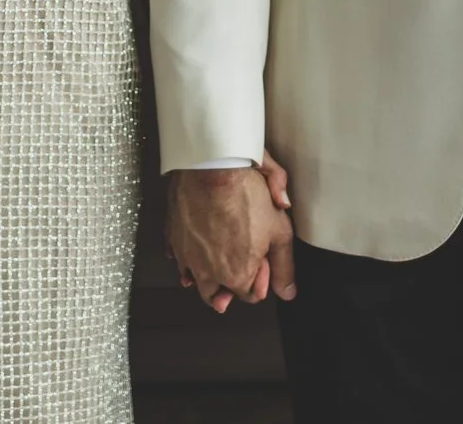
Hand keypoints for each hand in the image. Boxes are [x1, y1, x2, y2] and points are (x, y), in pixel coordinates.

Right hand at [165, 157, 295, 312]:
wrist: (212, 166)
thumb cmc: (245, 194)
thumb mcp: (280, 231)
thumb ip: (285, 267)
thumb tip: (288, 291)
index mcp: (237, 275)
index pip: (250, 295)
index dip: (260, 279)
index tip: (262, 260)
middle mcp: (209, 273)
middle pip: (219, 296)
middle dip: (230, 286)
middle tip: (240, 263)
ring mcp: (188, 257)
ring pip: (196, 281)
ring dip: (207, 277)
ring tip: (218, 262)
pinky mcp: (173, 239)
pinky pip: (178, 259)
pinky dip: (187, 260)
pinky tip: (196, 251)